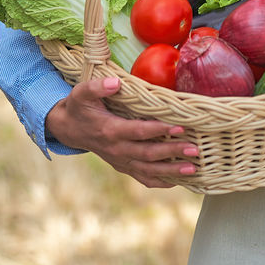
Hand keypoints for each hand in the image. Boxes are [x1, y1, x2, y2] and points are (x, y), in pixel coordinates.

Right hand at [45, 76, 198, 187]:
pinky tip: (180, 181)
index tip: (180, 127)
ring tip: (193, 169)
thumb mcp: (81, 93)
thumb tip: (115, 83)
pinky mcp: (123, 166)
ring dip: (171, 171)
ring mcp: (120, 160)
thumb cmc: (79, 108)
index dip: (159, 130)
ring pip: (148, 170)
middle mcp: (117, 149)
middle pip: (148, 154)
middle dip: (172, 152)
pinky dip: (161, 182)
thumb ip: (97, 87)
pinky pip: (143, 178)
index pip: (139, 132)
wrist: (69, 129)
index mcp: (110, 130)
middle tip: (194, 149)